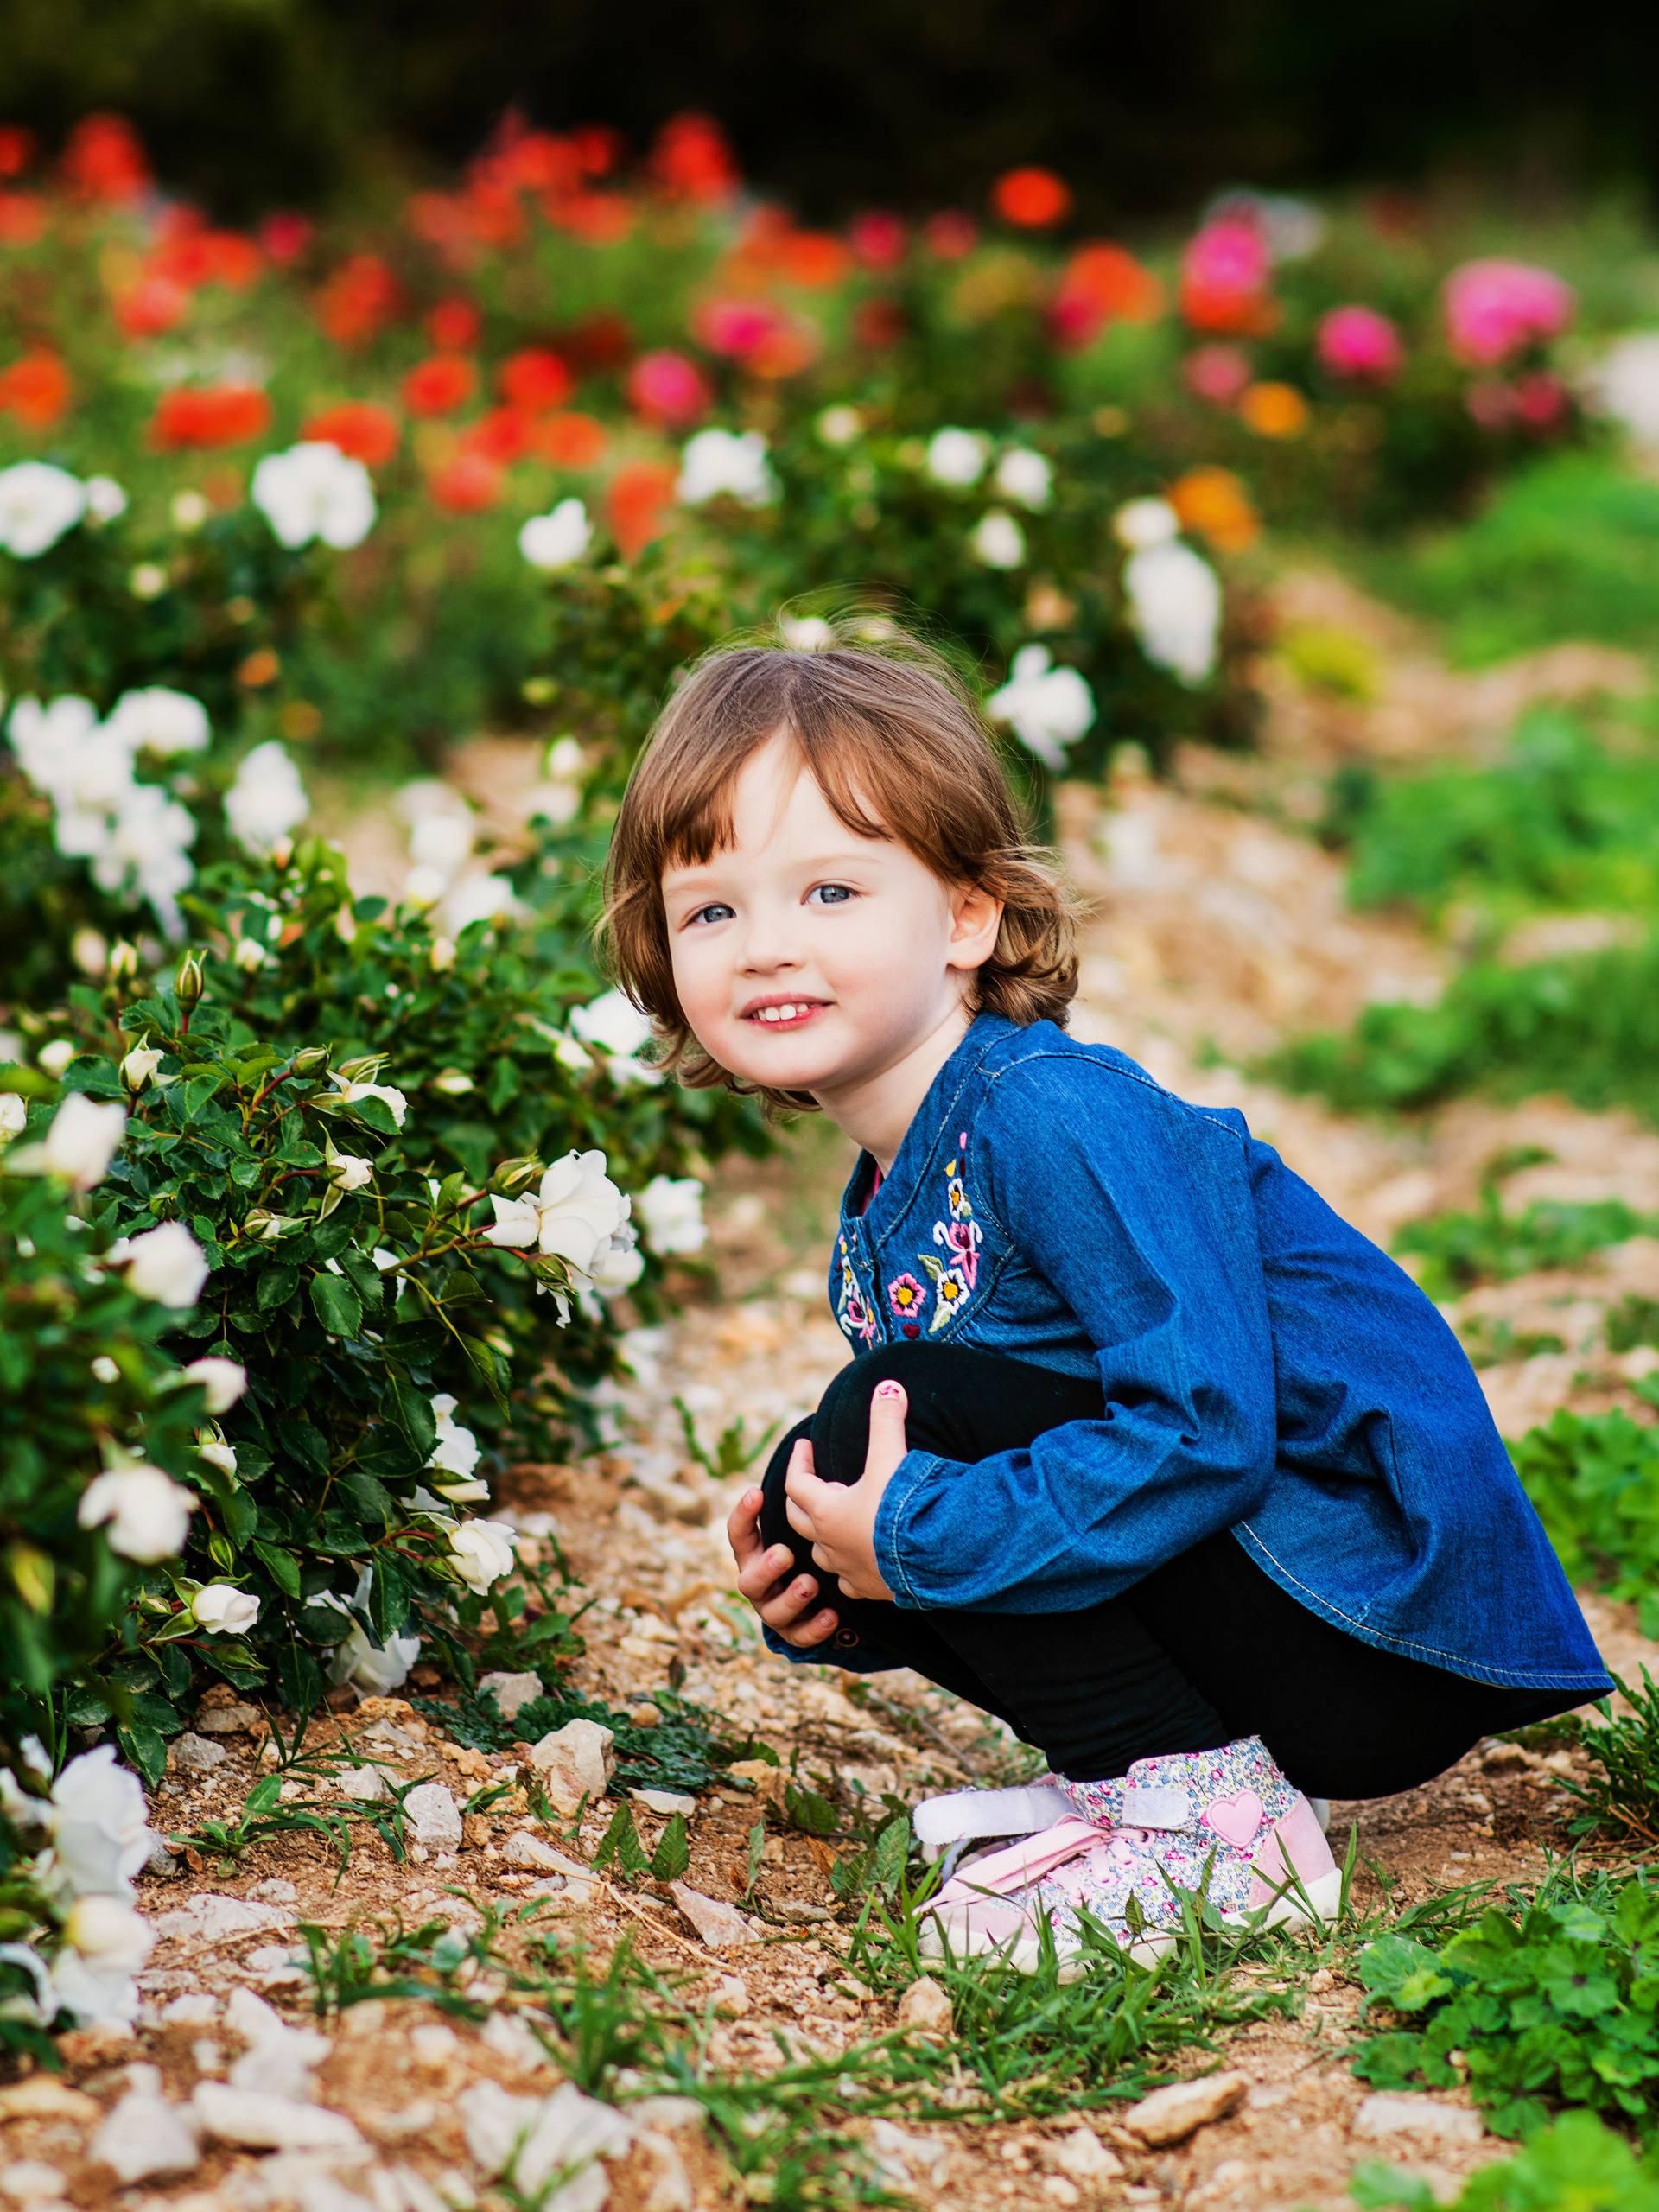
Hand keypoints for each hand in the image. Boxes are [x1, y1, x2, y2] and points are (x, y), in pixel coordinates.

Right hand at [727, 1485, 840, 1648]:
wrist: (826, 1585)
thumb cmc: (813, 1540)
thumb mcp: (805, 1518)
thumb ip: (803, 1494)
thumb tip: (811, 1443)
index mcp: (756, 1551)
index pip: (738, 1534)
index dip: (742, 1516)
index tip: (757, 1493)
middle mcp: (759, 1581)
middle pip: (748, 1580)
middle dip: (766, 1568)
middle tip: (785, 1553)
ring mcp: (774, 1607)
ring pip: (771, 1612)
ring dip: (790, 1598)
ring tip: (810, 1583)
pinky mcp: (795, 1630)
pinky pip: (798, 1635)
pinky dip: (813, 1627)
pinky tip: (832, 1615)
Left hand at [784, 1378, 906, 1600]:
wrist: (932, 1559)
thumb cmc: (904, 1508)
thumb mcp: (892, 1457)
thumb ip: (886, 1419)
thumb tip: (887, 1384)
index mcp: (826, 1509)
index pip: (795, 1482)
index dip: (798, 1461)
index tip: (804, 1445)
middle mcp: (829, 1542)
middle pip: (798, 1518)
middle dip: (800, 1495)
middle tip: (811, 1478)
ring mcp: (846, 1569)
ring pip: (819, 1552)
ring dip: (820, 1534)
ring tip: (832, 1520)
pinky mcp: (869, 1588)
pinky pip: (846, 1581)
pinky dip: (846, 1568)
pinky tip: (855, 1560)